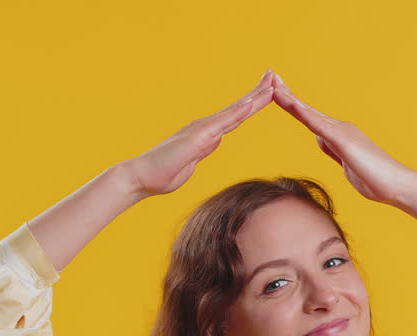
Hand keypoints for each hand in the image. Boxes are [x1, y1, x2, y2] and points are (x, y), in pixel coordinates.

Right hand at [126, 70, 276, 197]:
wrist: (141, 177)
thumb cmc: (162, 175)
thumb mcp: (188, 165)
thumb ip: (199, 155)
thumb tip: (206, 149)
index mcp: (206, 135)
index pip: (235, 117)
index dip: (251, 104)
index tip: (266, 93)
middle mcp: (206, 127)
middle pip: (239, 108)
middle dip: (258, 93)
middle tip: (275, 76)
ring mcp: (203, 130)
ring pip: (236, 111)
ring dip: (255, 97)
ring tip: (272, 83)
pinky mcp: (200, 136)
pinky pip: (224, 122)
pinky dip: (240, 111)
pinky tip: (253, 102)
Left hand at [269, 73, 416, 206]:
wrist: (397, 186)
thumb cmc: (375, 179)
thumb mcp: (346, 164)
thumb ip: (334, 150)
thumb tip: (322, 140)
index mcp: (338, 135)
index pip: (309, 118)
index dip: (293, 105)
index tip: (277, 93)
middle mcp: (339, 128)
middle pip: (306, 110)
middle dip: (287, 94)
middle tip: (270, 77)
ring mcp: (342, 133)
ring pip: (310, 114)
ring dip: (290, 100)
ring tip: (273, 87)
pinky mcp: (344, 142)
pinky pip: (320, 126)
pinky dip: (305, 114)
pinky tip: (293, 105)